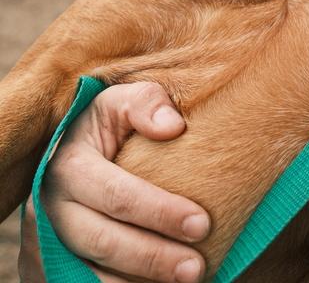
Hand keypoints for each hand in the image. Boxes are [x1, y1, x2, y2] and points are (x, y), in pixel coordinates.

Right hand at [18, 82, 210, 282]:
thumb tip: (173, 127)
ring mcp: (47, 240)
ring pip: (90, 273)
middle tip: (196, 268)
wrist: (65, 150)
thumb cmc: (105, 125)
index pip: (118, 195)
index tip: (202, 223)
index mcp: (69, 166)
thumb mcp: (119, 101)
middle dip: (154, 258)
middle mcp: (51, 208)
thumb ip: (146, 103)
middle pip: (104, 242)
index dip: (161, 212)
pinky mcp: (49, 264)